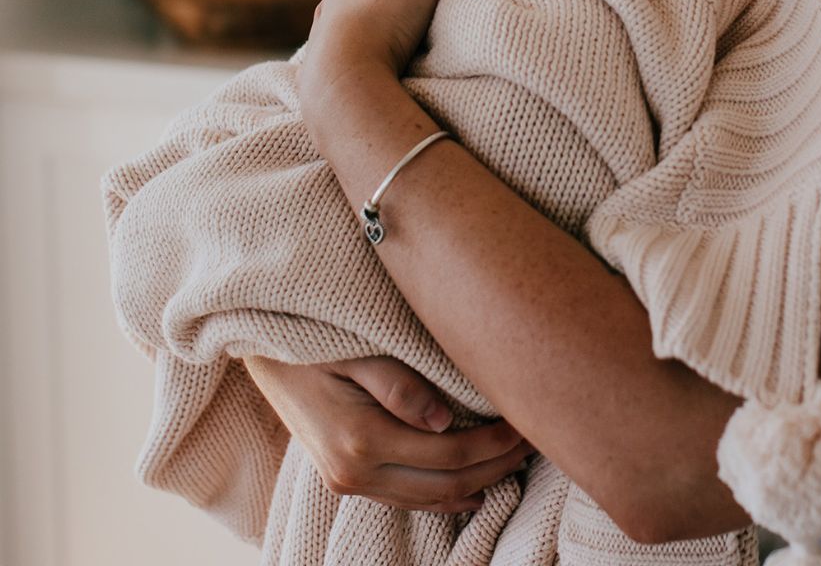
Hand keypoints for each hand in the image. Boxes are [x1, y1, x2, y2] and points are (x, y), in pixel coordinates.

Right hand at [243, 355, 532, 511]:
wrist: (265, 355)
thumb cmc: (315, 341)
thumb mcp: (358, 352)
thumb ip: (401, 386)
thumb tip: (447, 421)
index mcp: (361, 441)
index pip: (449, 455)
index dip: (494, 444)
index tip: (526, 421)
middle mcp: (354, 474)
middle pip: (446, 485)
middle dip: (495, 466)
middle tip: (533, 441)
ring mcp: (347, 484)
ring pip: (429, 500)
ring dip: (477, 483)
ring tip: (513, 460)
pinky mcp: (345, 481)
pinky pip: (406, 500)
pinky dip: (443, 498)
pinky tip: (472, 489)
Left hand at [299, 0, 509, 154]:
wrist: (342, 93)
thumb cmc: (380, 26)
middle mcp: (332, 7)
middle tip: (420, 6)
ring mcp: (325, 45)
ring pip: (348, 28)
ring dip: (374, 31)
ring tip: (406, 46)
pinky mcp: (325, 81)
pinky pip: (346, 67)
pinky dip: (365, 67)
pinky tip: (387, 79)